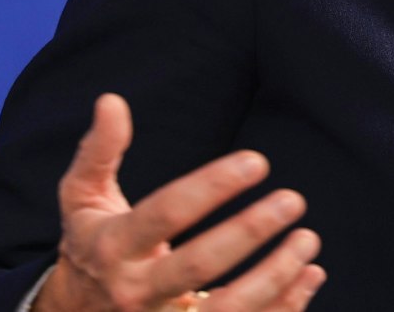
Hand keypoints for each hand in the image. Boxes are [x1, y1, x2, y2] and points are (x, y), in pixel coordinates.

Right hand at [33, 94, 324, 311]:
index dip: (212, 187)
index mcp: (112, 248)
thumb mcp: (82, 200)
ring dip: (275, 277)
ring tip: (309, 239)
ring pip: (225, 309)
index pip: (165, 214)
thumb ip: (98, 153)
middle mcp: (135, 291)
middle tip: (292, 200)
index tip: (257, 161)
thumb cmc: (92, 245)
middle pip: (197, 265)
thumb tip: (111, 102)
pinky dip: (283, 307)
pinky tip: (310, 275)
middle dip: (249, 232)